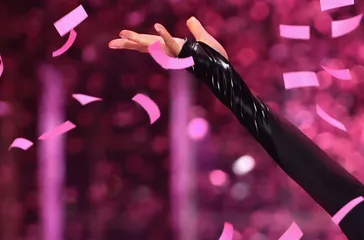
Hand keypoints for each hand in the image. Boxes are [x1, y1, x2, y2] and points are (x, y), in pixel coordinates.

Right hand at [108, 16, 226, 59]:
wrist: (225, 69)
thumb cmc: (215, 57)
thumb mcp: (204, 39)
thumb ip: (196, 29)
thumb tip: (191, 19)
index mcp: (172, 46)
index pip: (150, 43)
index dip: (135, 40)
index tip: (120, 36)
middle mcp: (171, 50)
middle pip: (146, 45)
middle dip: (128, 43)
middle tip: (111, 43)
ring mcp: (176, 51)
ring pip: (154, 45)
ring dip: (138, 39)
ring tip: (122, 34)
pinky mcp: (184, 52)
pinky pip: (173, 43)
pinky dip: (165, 35)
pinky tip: (157, 27)